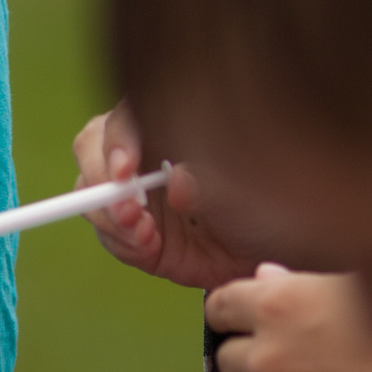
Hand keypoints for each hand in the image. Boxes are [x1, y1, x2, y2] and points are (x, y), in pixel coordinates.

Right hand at [72, 103, 262, 288]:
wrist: (280, 255)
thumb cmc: (275, 206)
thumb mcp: (253, 186)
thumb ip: (214, 180)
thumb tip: (177, 187)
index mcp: (172, 125)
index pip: (130, 115)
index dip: (119, 138)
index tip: (127, 171)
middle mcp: (147, 152)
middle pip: (94, 145)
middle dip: (102, 178)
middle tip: (128, 212)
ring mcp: (137, 193)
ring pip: (91, 190)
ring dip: (110, 215)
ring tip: (146, 238)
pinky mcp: (135, 232)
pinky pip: (109, 233)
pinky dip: (122, 242)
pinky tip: (148, 248)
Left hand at [206, 264, 371, 371]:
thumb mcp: (356, 284)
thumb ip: (303, 282)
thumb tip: (267, 277)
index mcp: (276, 304)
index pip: (218, 306)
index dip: (234, 313)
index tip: (249, 319)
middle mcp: (269, 353)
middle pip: (228, 358)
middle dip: (254, 358)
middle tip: (294, 358)